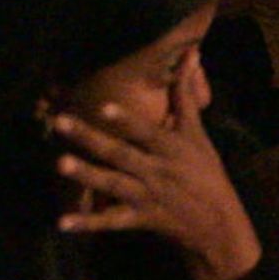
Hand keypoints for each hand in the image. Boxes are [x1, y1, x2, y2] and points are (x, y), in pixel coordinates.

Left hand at [52, 55, 260, 279]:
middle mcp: (156, 170)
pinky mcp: (140, 219)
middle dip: (90, 138)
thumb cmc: (206, 173)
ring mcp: (147, 196)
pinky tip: (62, 223)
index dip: (126, 119)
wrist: (219, 224)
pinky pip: (110, 221)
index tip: (103, 105)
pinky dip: (87, 223)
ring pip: (113, 184)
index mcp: (170, 149)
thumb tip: (191, 54)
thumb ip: (186, 96)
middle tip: (61, 122)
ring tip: (59, 164)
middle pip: (120, 154)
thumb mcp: (197, 134)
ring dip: (86, 175)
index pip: (146, 132)